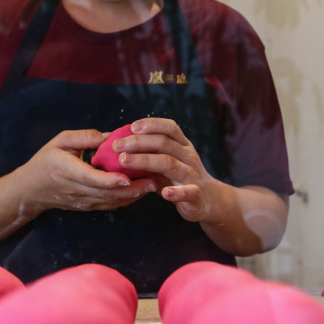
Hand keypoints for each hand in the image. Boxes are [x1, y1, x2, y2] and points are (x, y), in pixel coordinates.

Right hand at [14, 129, 156, 212]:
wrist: (30, 190)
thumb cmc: (45, 160)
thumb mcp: (61, 141)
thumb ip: (85, 137)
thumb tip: (111, 136)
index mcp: (67, 170)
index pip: (92, 178)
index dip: (111, 180)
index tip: (129, 177)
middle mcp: (76, 189)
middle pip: (107, 193)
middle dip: (131, 189)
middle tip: (152, 181)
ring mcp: (82, 201)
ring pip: (110, 202)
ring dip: (132, 196)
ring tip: (152, 186)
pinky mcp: (87, 207)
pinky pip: (109, 206)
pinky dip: (125, 200)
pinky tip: (139, 192)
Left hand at [110, 118, 224, 222]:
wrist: (208, 199)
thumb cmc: (179, 178)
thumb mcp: (166, 161)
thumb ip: (149, 153)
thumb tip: (119, 147)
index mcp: (182, 146)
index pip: (170, 128)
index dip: (151, 124)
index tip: (131, 126)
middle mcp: (188, 157)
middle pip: (164, 143)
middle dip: (138, 142)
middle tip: (116, 145)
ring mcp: (193, 175)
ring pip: (170, 164)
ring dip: (145, 161)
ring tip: (124, 161)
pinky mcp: (197, 195)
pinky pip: (189, 192)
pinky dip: (177, 192)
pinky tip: (164, 193)